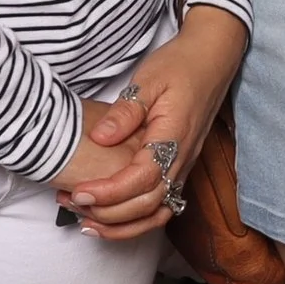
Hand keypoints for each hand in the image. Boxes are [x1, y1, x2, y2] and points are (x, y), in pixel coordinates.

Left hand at [55, 7, 249, 240]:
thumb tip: (99, 138)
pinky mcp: (179, 167)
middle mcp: (182, 158)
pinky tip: (109, 214)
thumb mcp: (149, 78)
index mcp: (174, 136)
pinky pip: (160, 206)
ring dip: (122, 225)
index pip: (142, 179)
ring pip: (157, 213)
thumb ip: (126, 110)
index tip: (79, 192)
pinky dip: (135, 219)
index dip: (109, 192)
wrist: (212, 58)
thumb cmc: (180, 65)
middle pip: (149, 204)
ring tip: (86, 221)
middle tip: (72, 204)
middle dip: (109, 213)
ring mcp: (183, 166)